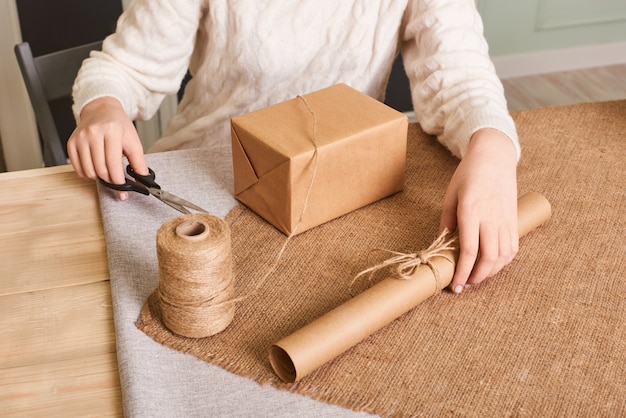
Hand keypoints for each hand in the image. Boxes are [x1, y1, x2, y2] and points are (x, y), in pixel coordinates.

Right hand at [67, 97, 147, 199]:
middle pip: (100, 169)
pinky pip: (78, 168)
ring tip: (107, 172)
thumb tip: (143, 182)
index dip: (118, 181)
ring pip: (88, 171)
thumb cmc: (119, 126)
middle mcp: (93, 133)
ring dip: (99, 178)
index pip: (113, 162)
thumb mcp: (133, 141)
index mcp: (111, 130)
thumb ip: (139, 162)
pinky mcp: (71, 143)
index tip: (123, 191)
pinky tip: (96, 168)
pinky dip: (87, 174)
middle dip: (110, 181)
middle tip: (117, 182)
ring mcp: (80, 138)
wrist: (102, 111)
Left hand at [439, 128, 518, 292]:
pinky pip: (513, 248)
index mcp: (471, 211)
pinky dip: (503, 262)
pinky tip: (492, 266)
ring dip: (490, 272)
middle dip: (476, 277)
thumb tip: (441, 246)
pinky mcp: (514, 219)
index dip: (462, 272)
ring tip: (476, 278)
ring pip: (503, 256)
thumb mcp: (450, 197)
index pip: (469, 250)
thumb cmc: (467, 176)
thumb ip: (446, 223)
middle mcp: (491, 218)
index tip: (455, 285)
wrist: (494, 158)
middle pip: (488, 258)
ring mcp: (506, 219)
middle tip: (464, 285)